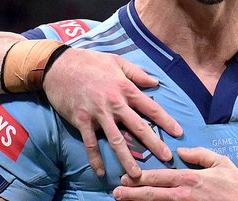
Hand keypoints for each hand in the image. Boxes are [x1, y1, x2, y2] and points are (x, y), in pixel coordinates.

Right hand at [43, 48, 182, 177]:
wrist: (59, 65)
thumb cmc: (90, 61)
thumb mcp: (117, 61)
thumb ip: (137, 73)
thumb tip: (155, 82)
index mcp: (125, 88)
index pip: (151, 107)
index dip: (166, 121)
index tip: (178, 132)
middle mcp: (114, 103)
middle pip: (138, 127)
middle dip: (154, 144)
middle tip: (167, 158)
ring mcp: (97, 113)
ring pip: (116, 140)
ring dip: (127, 158)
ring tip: (136, 175)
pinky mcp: (81, 120)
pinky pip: (90, 143)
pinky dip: (95, 158)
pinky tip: (100, 171)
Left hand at [113, 147, 237, 200]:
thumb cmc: (237, 186)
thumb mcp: (221, 162)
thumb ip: (199, 154)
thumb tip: (181, 150)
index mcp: (190, 178)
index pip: (160, 177)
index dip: (141, 177)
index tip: (127, 177)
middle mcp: (184, 194)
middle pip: (153, 193)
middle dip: (133, 193)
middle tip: (117, 192)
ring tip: (123, 200)